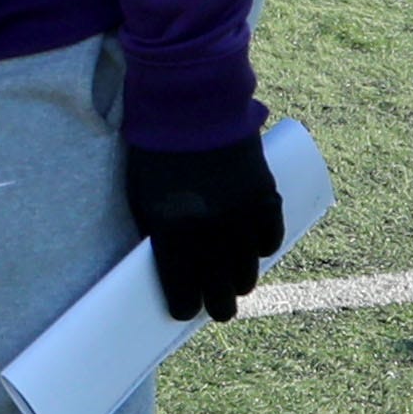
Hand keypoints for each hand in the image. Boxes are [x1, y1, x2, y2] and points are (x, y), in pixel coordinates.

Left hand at [125, 131, 292, 323]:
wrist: (192, 103)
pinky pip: (269, 239)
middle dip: (216, 306)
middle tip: (216, 308)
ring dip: (240, 281)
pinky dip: (261, 247)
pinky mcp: (265, 195)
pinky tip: (253, 250)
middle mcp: (210, 229)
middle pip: (219, 291)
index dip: (182, 307)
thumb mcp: (144, 197)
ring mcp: (241, 214)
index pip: (181, 290)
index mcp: (172, 230)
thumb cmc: (157, 151)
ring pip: (247, 272)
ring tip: (234, 282)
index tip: (182, 310)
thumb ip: (159, 235)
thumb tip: (176, 271)